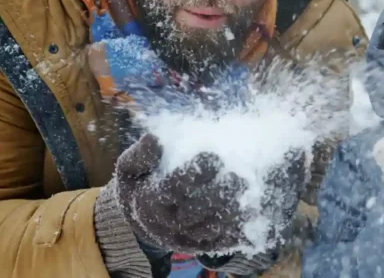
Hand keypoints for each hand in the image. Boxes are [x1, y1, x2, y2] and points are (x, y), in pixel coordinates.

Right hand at [115, 134, 306, 254]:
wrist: (145, 222)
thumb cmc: (142, 186)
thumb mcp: (131, 169)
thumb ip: (141, 155)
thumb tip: (156, 138)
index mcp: (150, 203)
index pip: (175, 188)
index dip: (195, 172)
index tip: (212, 155)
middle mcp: (170, 225)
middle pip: (198, 210)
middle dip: (220, 190)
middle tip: (237, 173)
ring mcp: (190, 238)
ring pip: (215, 227)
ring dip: (234, 207)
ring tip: (247, 185)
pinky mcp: (206, 246)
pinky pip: (227, 240)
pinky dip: (242, 226)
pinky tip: (253, 207)